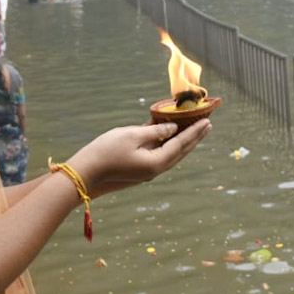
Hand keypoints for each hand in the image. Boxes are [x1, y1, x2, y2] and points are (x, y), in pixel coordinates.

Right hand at [69, 120, 210, 197]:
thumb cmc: (107, 151)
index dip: (195, 131)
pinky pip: (160, 153)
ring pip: (172, 153)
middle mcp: (155, 169)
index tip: (208, 121)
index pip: (181, 144)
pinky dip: (169, 142)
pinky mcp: (140, 167)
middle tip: (208, 124)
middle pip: (180, 151)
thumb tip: (172, 128)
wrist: (86, 172)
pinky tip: (171, 133)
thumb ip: (155, 131)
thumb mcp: (132, 135)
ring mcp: (148, 170)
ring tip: (195, 129)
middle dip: (194, 137)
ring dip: (184, 140)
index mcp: (156, 163)